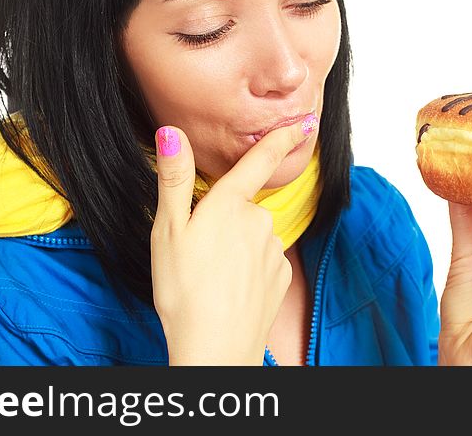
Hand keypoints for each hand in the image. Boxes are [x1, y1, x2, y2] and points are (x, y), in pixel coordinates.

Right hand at [150, 115, 317, 365]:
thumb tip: (172, 133)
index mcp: (230, 204)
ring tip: (208, 276)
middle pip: (242, 207)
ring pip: (252, 236)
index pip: (259, 160)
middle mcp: (259, 221)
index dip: (281, 138)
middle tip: (195, 251)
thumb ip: (174, 179)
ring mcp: (274, 249)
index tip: (303, 122)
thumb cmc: (183, 290)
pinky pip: (263, 261)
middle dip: (224, 220)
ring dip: (234, 247)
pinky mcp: (281, 275)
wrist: (215, 349)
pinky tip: (229, 288)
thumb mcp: (168, 230)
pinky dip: (247, 269)